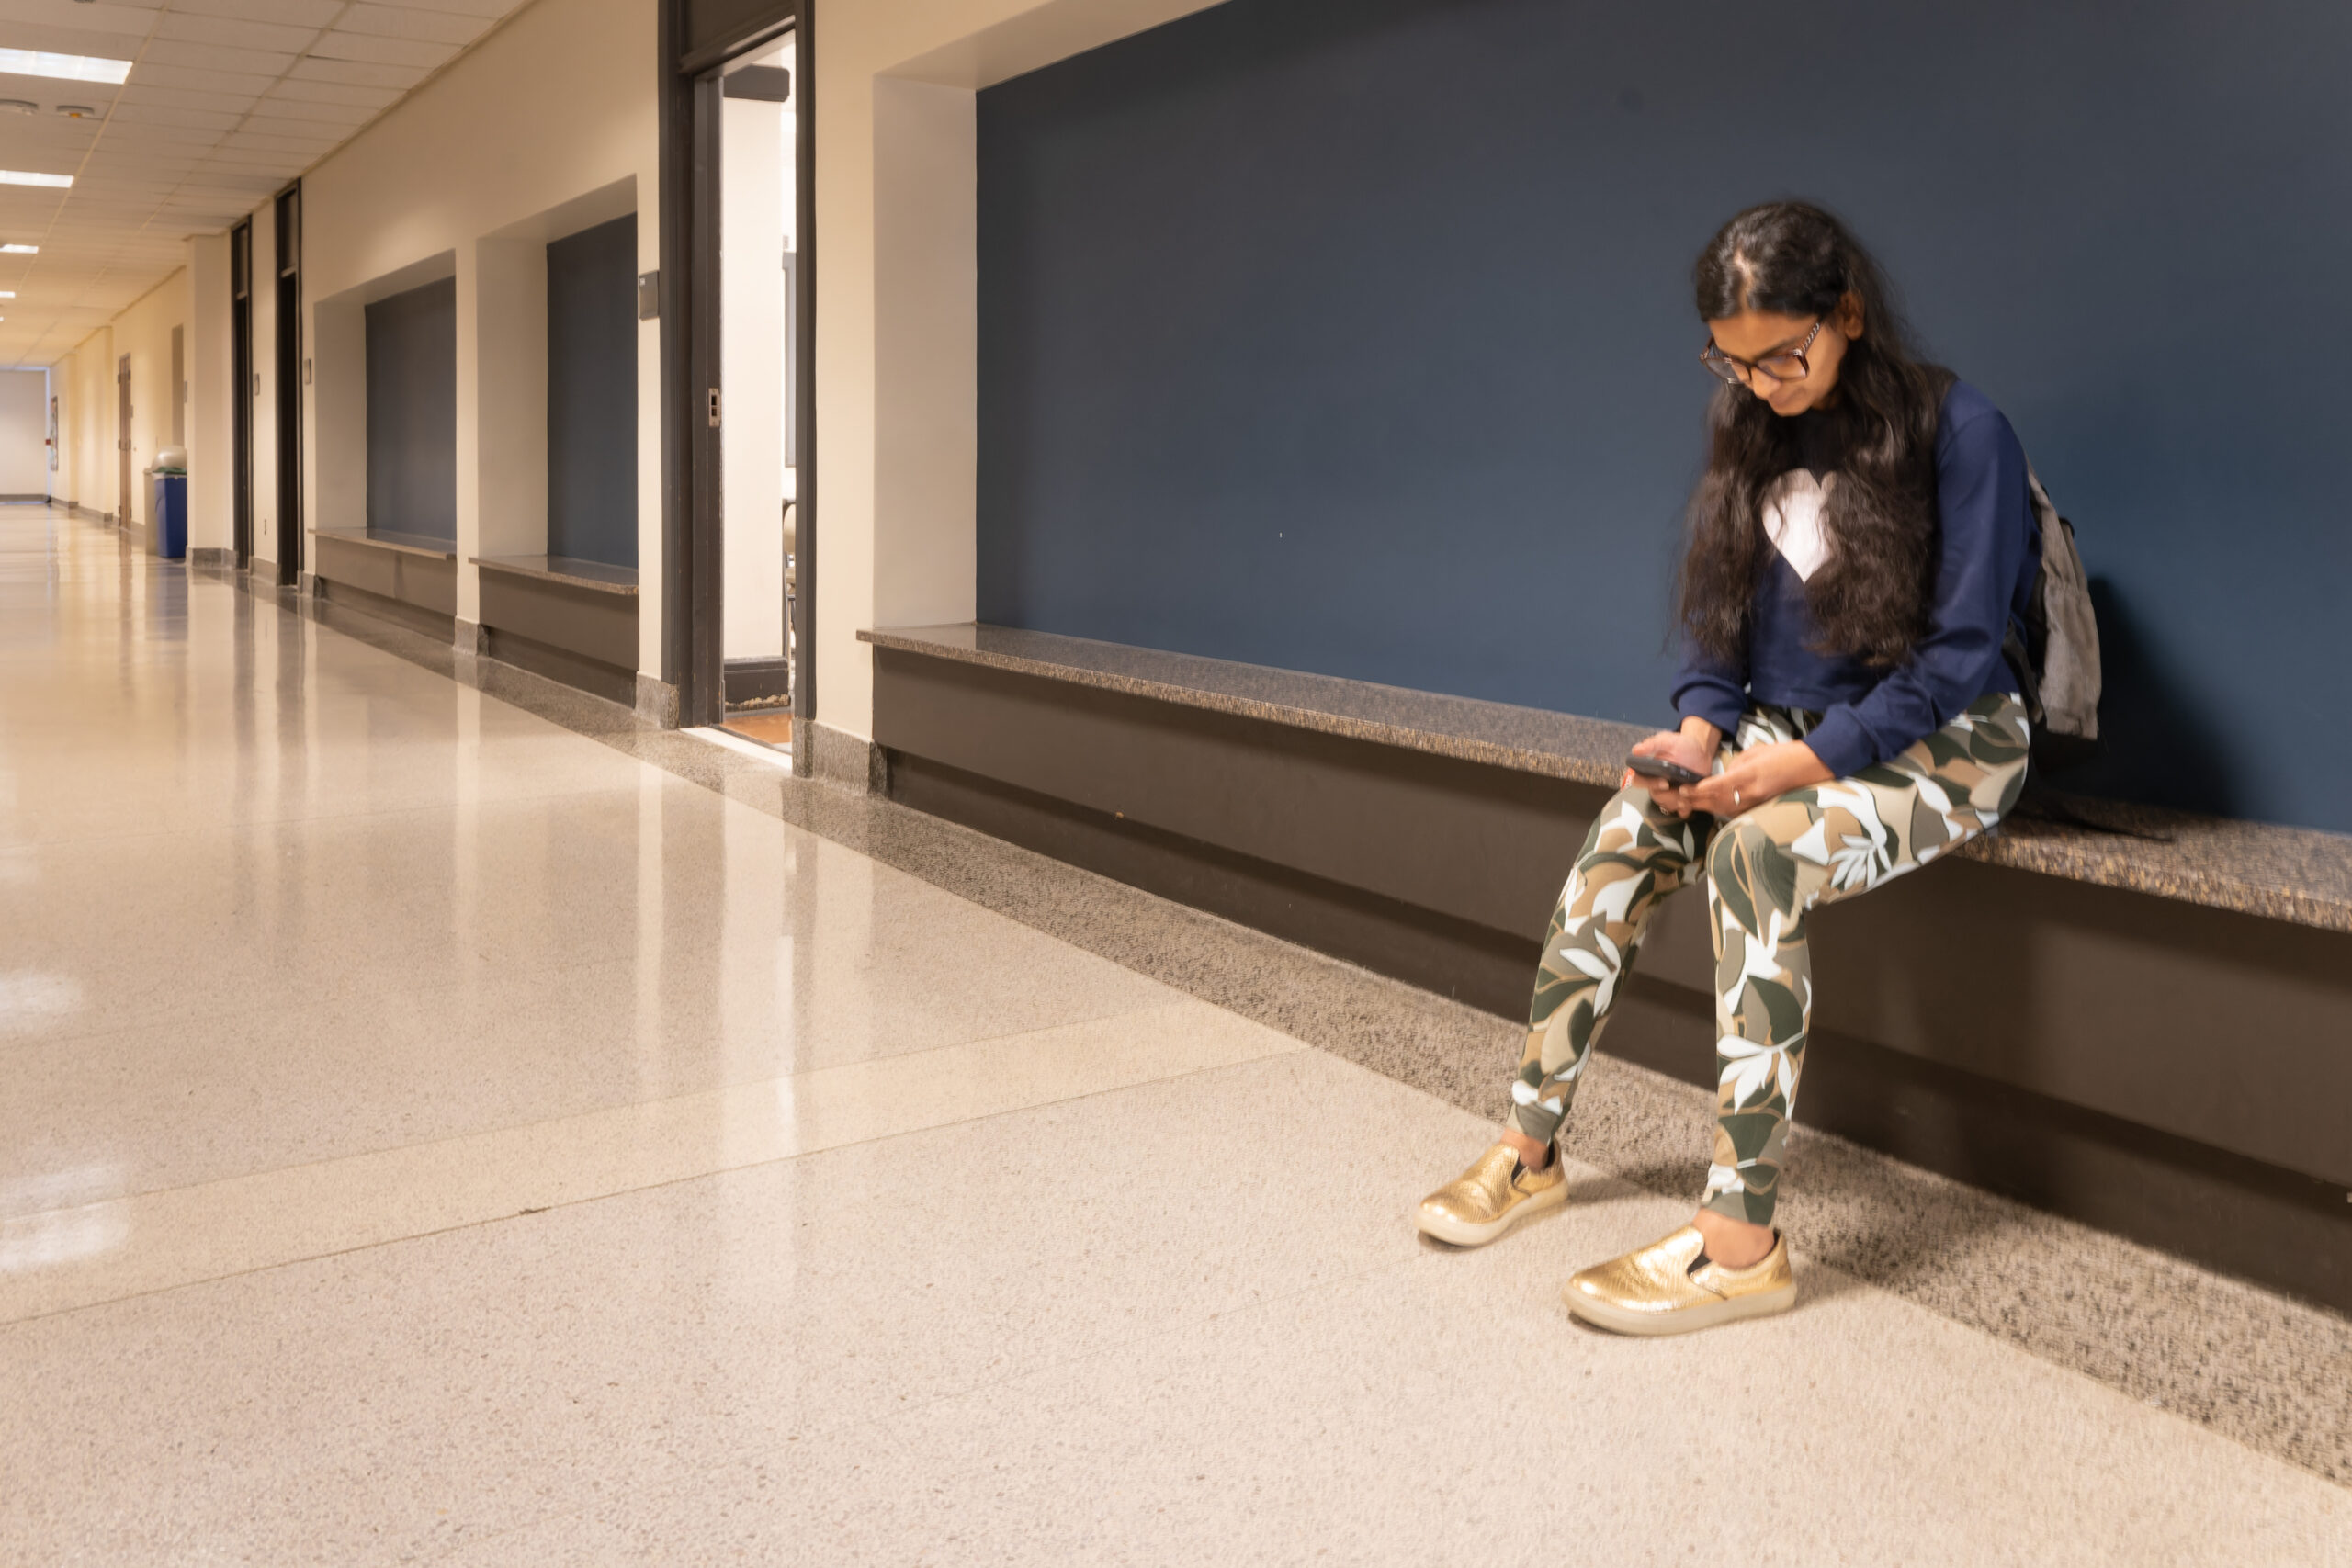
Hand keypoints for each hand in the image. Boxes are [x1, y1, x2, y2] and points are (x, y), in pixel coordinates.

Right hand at [1623, 720, 1721, 817]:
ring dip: (1678, 802)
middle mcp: (1655, 784)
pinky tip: (1692, 800)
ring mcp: (1668, 793)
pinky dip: (1685, 808)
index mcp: (1649, 771)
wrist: (1700, 752)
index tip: (1664, 782)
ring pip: (1667, 805)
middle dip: (1669, 796)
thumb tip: (1636, 750)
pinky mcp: (1680, 800)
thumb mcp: (1668, 740)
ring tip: (1689, 795)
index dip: (1649, 784)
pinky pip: (1679, 810)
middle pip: (1655, 796)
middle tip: (1682, 791)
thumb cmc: (1682, 745)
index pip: (1638, 781)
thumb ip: (1652, 744)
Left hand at [1680, 739, 1831, 817]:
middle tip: (1680, 798)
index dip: (1698, 790)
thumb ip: (1735, 765)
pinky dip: (1720, 809)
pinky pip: (1735, 811)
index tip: (1684, 788)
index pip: (1717, 786)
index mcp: (1749, 775)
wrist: (1808, 766)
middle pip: (1717, 801)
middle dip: (1696, 800)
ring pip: (1724, 809)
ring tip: (1689, 803)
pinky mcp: (1760, 807)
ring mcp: (1756, 802)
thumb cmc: (1782, 754)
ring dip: (1705, 807)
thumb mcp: (1755, 752)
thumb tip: (1722, 776)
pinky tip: (1710, 807)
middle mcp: (1751, 792)